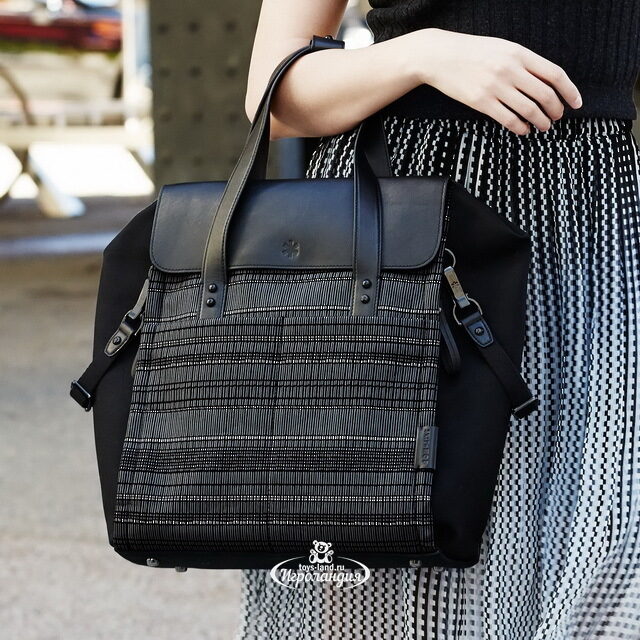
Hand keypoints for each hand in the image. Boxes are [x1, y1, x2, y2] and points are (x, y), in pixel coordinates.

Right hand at [408, 28, 582, 134]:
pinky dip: (520, 127)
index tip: (576, 103)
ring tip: (543, 127)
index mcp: (519, 53)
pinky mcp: (481, 102)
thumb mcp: (502, 49)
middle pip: (545, 95)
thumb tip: (544, 83)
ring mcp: (496, 87)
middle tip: (556, 118)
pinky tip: (523, 129)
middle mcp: (510, 70)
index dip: (569, 91)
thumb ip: (523, 63)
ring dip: (540, 122)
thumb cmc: (471, 52)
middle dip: (555, 110)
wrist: (440, 56)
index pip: (554, 74)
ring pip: (529, 110)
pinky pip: (508, 119)